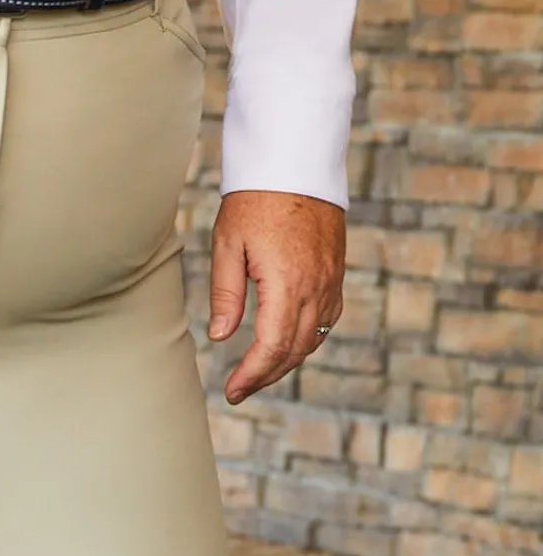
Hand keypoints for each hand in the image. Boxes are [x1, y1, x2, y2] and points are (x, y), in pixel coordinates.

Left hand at [207, 190, 344, 404]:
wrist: (295, 164)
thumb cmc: (254, 200)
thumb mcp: (228, 243)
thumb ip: (226, 293)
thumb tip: (220, 336)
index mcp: (286, 284)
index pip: (271, 347)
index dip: (252, 375)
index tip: (232, 391)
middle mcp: (315, 289)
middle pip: (294, 351)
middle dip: (267, 375)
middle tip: (240, 388)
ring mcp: (330, 283)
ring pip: (313, 339)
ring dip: (287, 360)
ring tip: (258, 370)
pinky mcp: (336, 274)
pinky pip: (326, 320)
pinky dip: (307, 338)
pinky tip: (288, 341)